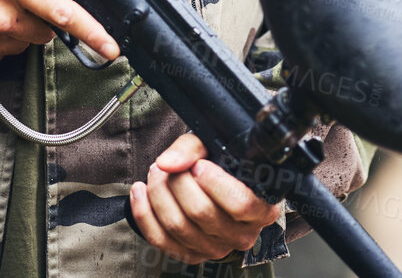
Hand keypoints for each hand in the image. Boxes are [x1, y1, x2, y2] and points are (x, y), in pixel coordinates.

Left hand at [130, 133, 284, 264]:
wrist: (215, 181)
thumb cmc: (222, 164)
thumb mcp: (215, 146)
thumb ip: (193, 148)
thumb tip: (168, 162)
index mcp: (262, 209)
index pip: (240, 203)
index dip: (215, 183)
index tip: (199, 165)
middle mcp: (242, 235)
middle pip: (202, 212)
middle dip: (178, 182)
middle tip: (168, 164)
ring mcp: (216, 249)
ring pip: (178, 225)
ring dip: (158, 194)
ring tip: (155, 172)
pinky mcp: (191, 255)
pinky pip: (160, 239)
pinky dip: (144, 213)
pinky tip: (140, 192)